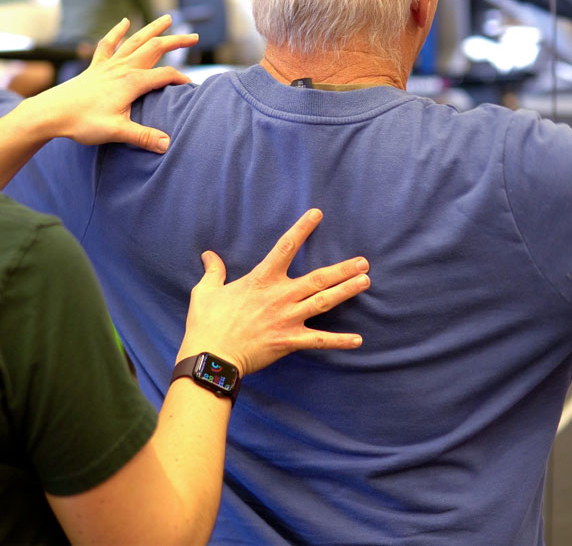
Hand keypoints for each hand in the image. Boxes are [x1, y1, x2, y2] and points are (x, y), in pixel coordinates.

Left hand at [27, 15, 197, 152]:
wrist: (49, 113)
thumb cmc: (82, 122)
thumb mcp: (116, 132)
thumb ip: (143, 137)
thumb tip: (167, 145)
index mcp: (131, 82)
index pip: (165, 76)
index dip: (181, 80)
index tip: (192, 88)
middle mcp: (122, 68)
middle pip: (154, 49)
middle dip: (176, 41)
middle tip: (195, 35)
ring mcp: (108, 65)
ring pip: (135, 41)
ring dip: (152, 29)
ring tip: (167, 18)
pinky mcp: (96, 67)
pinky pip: (108, 44)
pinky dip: (117, 32)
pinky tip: (124, 22)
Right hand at [179, 209, 367, 375]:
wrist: (211, 356)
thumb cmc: (207, 323)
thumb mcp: (206, 292)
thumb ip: (213, 271)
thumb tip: (208, 255)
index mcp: (262, 280)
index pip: (285, 247)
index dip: (302, 229)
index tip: (317, 214)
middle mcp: (280, 296)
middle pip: (318, 278)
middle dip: (343, 269)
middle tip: (364, 262)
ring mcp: (287, 319)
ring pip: (324, 302)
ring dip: (346, 292)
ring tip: (365, 282)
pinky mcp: (289, 341)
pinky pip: (319, 340)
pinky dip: (339, 341)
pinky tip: (358, 340)